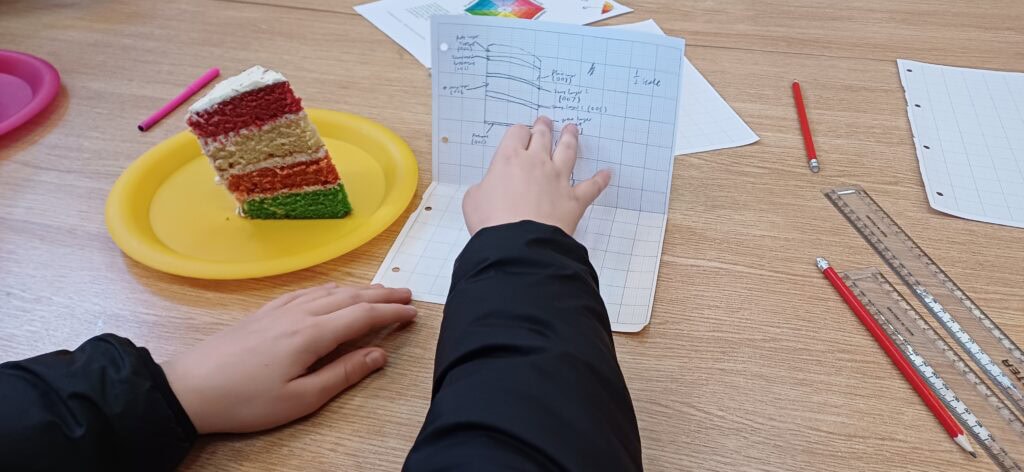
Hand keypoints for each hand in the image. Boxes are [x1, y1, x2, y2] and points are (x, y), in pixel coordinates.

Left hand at [160, 283, 415, 433]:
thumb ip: (343, 374)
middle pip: (350, 297)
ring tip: (379, 291)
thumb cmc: (245, 401)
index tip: (414, 312)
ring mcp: (280, 310)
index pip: (363, 315)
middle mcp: (299, 314)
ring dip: (359, 289)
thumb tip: (379, 355)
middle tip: (407, 293)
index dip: (392, 312)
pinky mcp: (264, 313)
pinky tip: (331, 292)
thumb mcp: (301, 399)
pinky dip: (329, 289)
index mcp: (312, 334)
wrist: (189, 388)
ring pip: (329, 291)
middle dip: (382, 294)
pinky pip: (306, 291)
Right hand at [463, 116, 610, 235]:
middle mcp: (536, 163)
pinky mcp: (573, 199)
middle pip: (543, 136)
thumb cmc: (492, 222)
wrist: (517, 245)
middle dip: (544, 127)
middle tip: (546, 122)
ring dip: (571, 138)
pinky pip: (592, 186)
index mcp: (509, 159)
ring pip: (568, 151)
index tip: (520, 134)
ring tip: (572, 130)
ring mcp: (558, 179)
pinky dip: (600, 179)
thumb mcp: (473, 200)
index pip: (516, 134)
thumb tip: (487, 190)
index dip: (519, 132)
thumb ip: (483, 188)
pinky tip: (606, 174)